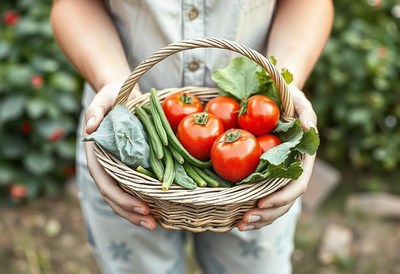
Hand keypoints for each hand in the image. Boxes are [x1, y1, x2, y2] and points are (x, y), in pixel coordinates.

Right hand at [84, 81, 156, 229]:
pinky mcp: (129, 166)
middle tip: (152, 223)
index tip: (142, 206)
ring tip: (155, 224)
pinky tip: (159, 210)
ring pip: (122, 197)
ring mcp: (117, 168)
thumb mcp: (104, 98)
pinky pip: (133, 188)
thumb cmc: (112, 96)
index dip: (121, 198)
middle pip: (114, 196)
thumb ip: (96, 110)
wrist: (120, 95)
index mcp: (97, 154)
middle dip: (131, 212)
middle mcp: (105, 165)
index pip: (105, 183)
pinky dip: (143, 200)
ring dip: (136, 213)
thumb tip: (91, 127)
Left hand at [237, 85, 316, 230]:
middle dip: (266, 215)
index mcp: (303, 159)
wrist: (277, 101)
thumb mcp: (298, 100)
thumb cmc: (288, 99)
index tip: (261, 202)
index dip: (281, 197)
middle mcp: (293, 171)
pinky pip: (262, 197)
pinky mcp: (267, 176)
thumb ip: (305, 112)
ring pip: (274, 205)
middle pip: (284, 202)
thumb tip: (309, 127)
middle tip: (244, 220)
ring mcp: (280, 176)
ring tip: (239, 225)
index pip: (296, 185)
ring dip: (259, 219)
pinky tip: (237, 218)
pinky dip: (252, 210)